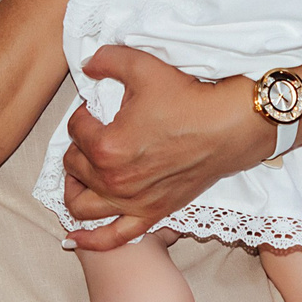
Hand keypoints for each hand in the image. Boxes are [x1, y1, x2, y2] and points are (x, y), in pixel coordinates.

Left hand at [59, 46, 275, 249]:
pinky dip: (89, 241)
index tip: (97, 107)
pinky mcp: (151, 214)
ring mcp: (132, 202)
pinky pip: (113, 238)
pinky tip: (72, 239)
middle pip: (74, 165)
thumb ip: (107, 60)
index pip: (75, 129)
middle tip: (94, 132)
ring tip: (78, 174)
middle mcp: (115, 180)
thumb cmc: (189, 99)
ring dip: (73, 189)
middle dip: (78, 146)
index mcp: (107, 146)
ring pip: (81, 205)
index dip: (82, 114)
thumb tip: (87, 64)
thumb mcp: (143, 67)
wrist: (229, 126)